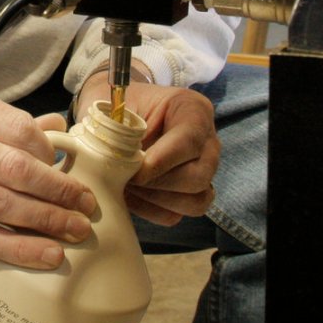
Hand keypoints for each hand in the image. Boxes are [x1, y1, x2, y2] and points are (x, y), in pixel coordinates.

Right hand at [0, 84, 96, 269]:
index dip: (47, 152)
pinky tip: (41, 254)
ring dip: (40, 222)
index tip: (66, 167)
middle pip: (9, 169)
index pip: (14, 128)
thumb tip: (56, 133)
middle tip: (85, 206)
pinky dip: (11, 248)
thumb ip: (6, 120)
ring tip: (72, 232)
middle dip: (55, 191)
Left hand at [74, 71, 218, 225]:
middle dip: (157, 184)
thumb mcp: (116, 107)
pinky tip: (130, 195)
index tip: (133, 170)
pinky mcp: (190, 194)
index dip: (160, 162)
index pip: (188, 142)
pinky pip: (177, 214)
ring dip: (155, 200)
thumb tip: (116, 159)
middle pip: (197, 177)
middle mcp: (207, 142)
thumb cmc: (117, 108)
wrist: (116, 116)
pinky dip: (151, 210)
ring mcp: (204, 170)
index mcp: (192, 110)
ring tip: (128, 186)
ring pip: (195, 201)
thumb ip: (118, 127)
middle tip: (128, 179)